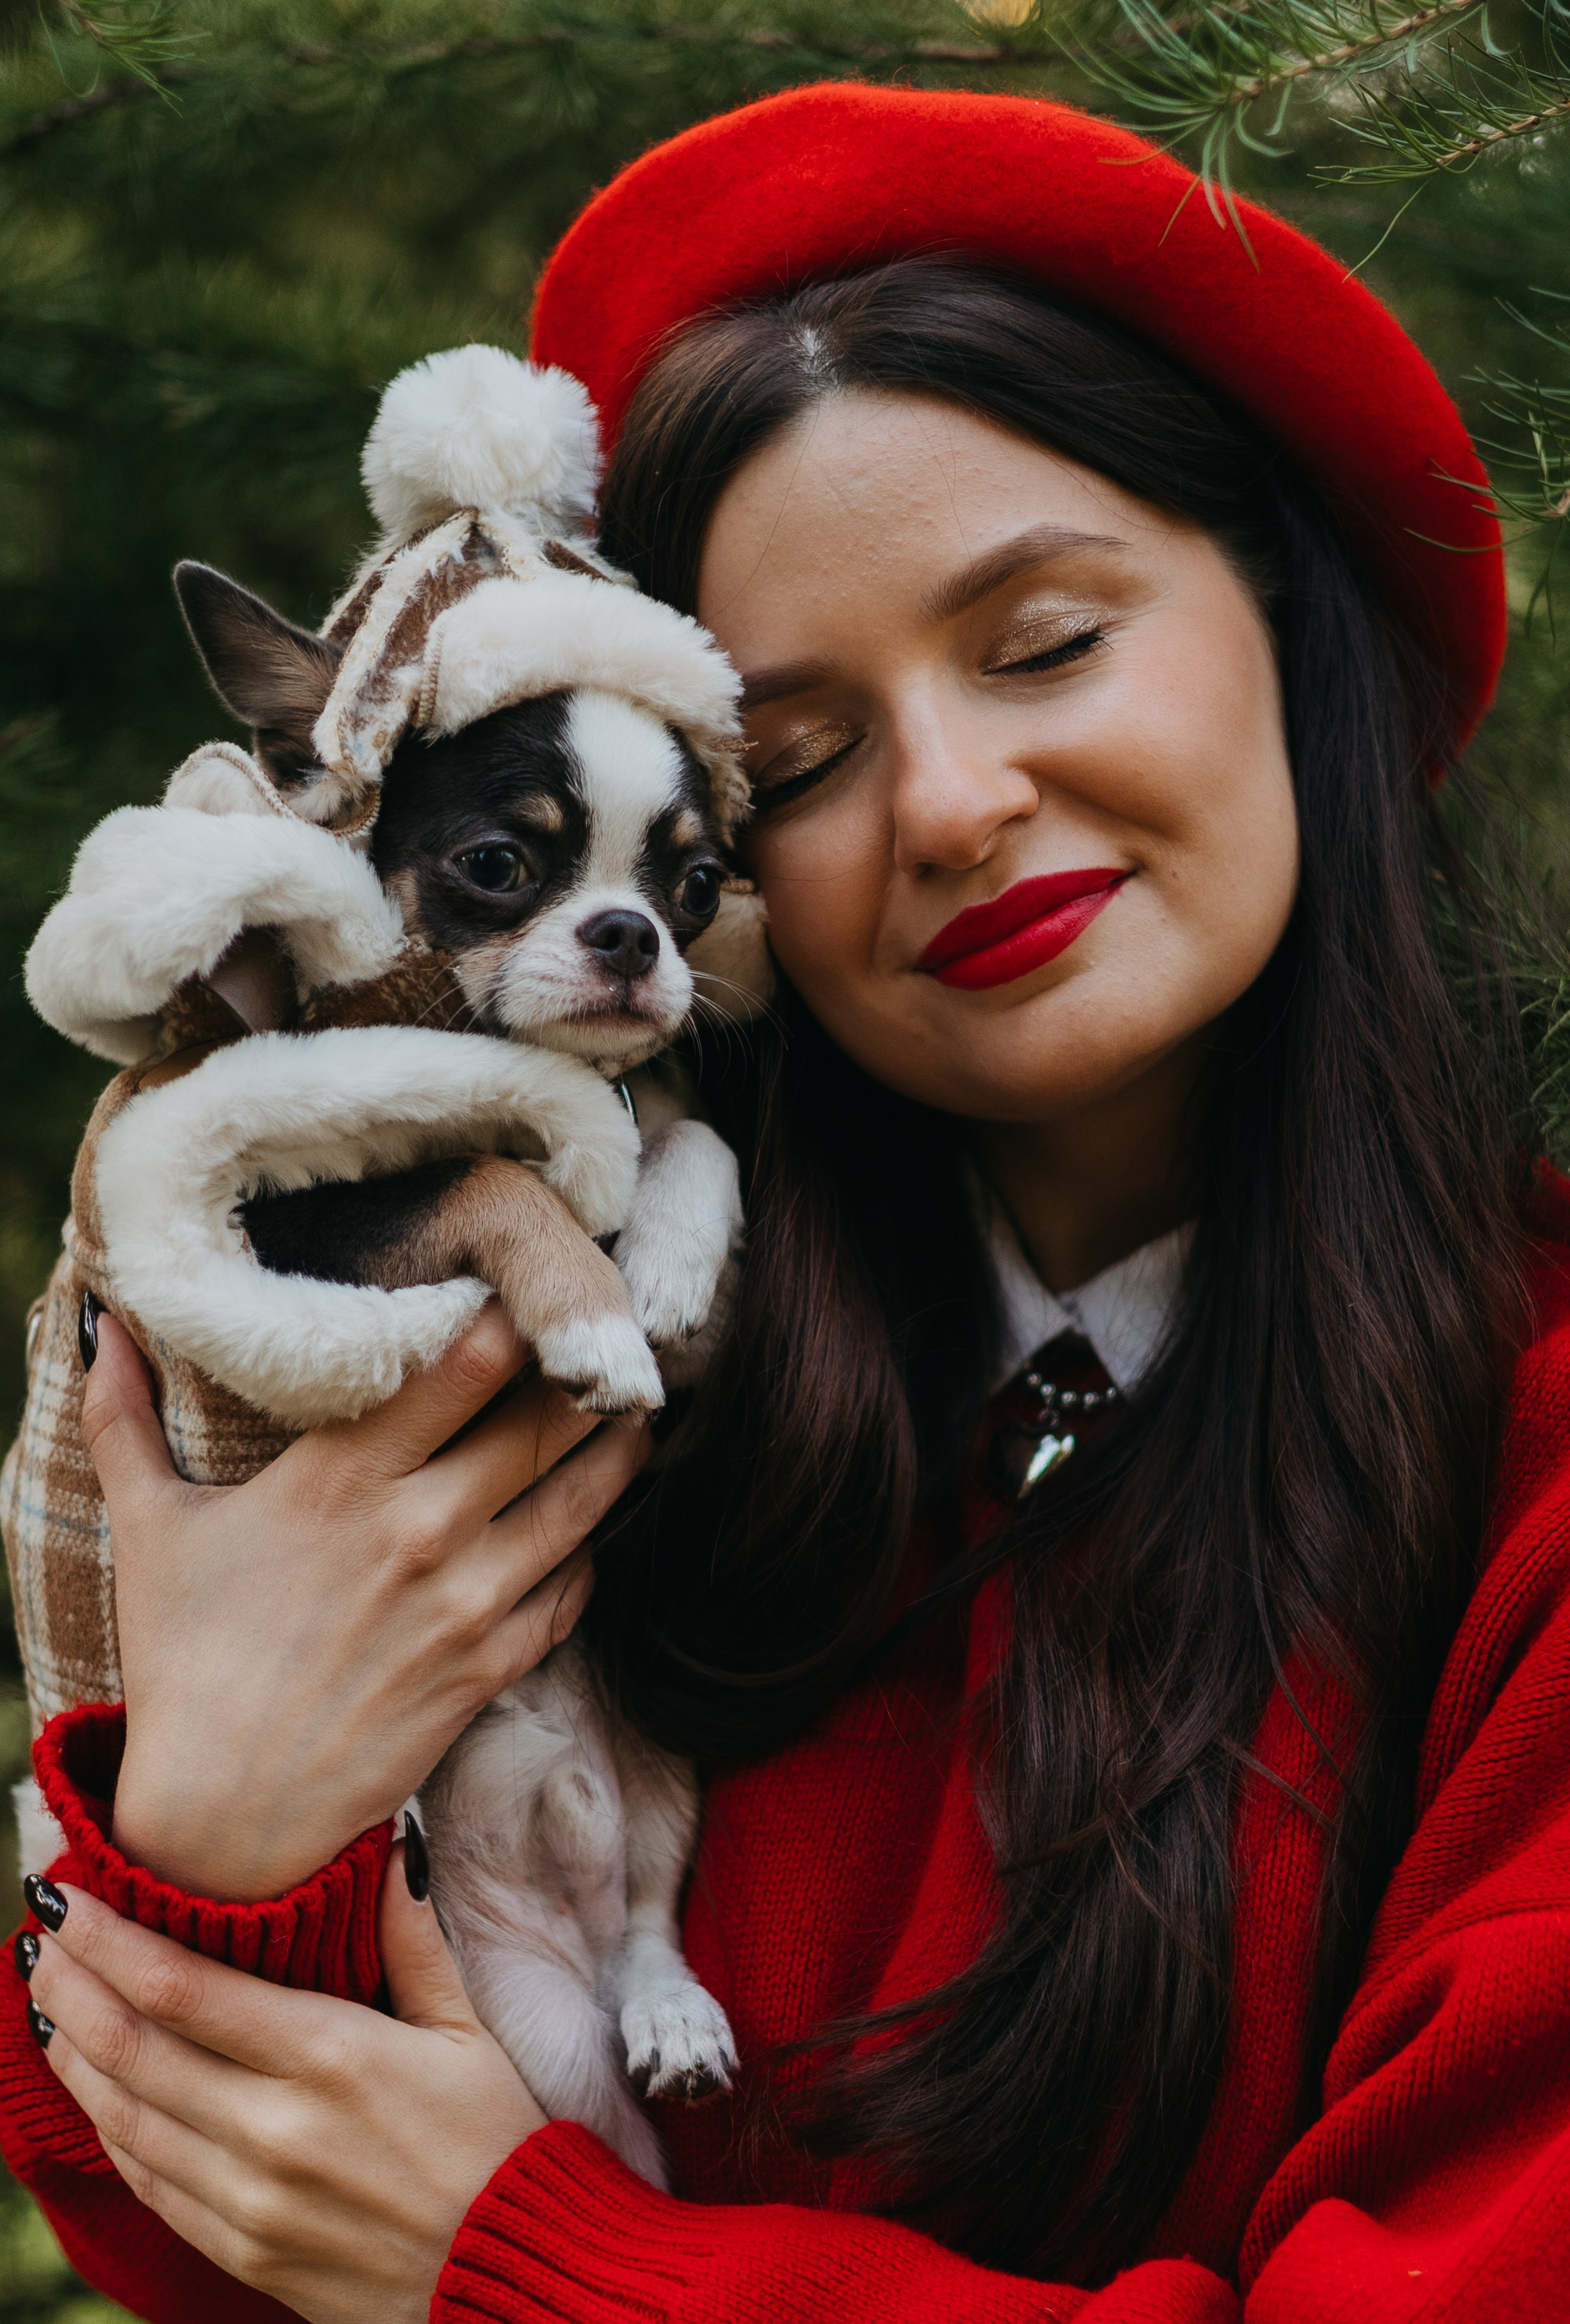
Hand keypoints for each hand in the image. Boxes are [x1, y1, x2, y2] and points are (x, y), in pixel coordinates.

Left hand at [29, 1854, 543, 2322]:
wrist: (508, 2278)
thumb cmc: (498, 2143)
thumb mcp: (466, 2031)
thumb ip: (413, 1940)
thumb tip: (390, 1848)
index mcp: (330, 2058)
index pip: (182, 1987)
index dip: (110, 1940)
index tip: (69, 1896)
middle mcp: (272, 2130)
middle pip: (132, 2047)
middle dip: (70, 1985)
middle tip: (37, 1938)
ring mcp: (247, 2199)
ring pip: (123, 2116)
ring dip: (72, 2054)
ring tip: (44, 2003)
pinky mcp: (239, 2249)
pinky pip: (147, 2181)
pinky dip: (108, 2127)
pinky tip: (94, 2088)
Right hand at [85, 1306, 650, 1900]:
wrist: (221, 1814)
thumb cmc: (185, 1661)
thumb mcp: (147, 1529)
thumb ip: (123, 1419)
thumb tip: (102, 1328)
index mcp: (342, 1476)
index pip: (466, 1361)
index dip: (517, 1313)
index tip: (533, 1290)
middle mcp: (419, 1528)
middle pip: (547, 1418)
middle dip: (588, 1372)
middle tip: (608, 1342)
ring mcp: (466, 1601)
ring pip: (584, 1497)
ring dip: (618, 1449)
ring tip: (633, 1413)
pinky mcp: (492, 1667)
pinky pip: (576, 1587)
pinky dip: (593, 1550)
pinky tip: (592, 1525)